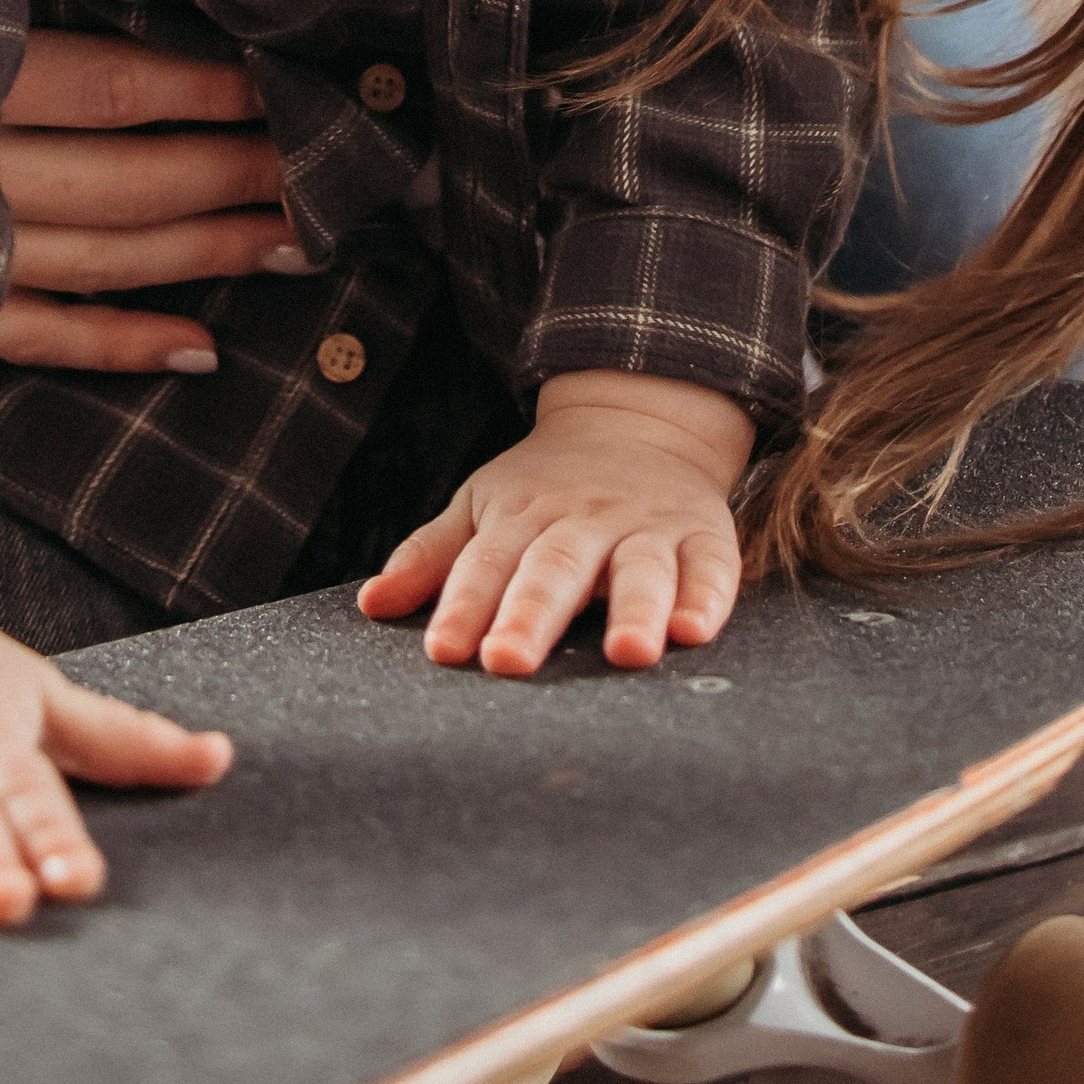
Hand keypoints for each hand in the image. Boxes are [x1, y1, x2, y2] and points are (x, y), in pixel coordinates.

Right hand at [0, 34, 296, 376]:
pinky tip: (203, 351)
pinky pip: (42, 339)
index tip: (277, 86)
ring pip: (104, 262)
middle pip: (130, 181)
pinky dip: (122, 346)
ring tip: (295, 249)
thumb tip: (150, 5)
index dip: (207, 91)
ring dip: (208, 254)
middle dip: (234, 176)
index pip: (114, 90)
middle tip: (314, 168)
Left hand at [358, 372, 753, 677]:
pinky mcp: (704, 535)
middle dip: (532, 615)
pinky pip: (711, 566)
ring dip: (636, 609)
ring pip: (641, 569)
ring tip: (627, 652)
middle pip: (556, 569)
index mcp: (524, 515)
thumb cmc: (547, 486)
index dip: (464, 606)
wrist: (640, 422)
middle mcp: (585, 520)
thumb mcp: (483, 504)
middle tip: (509, 661)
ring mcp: (648, 527)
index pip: (487, 563)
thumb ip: (433, 556)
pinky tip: (695, 630)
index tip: (444, 650)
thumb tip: (371, 604)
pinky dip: (707, 596)